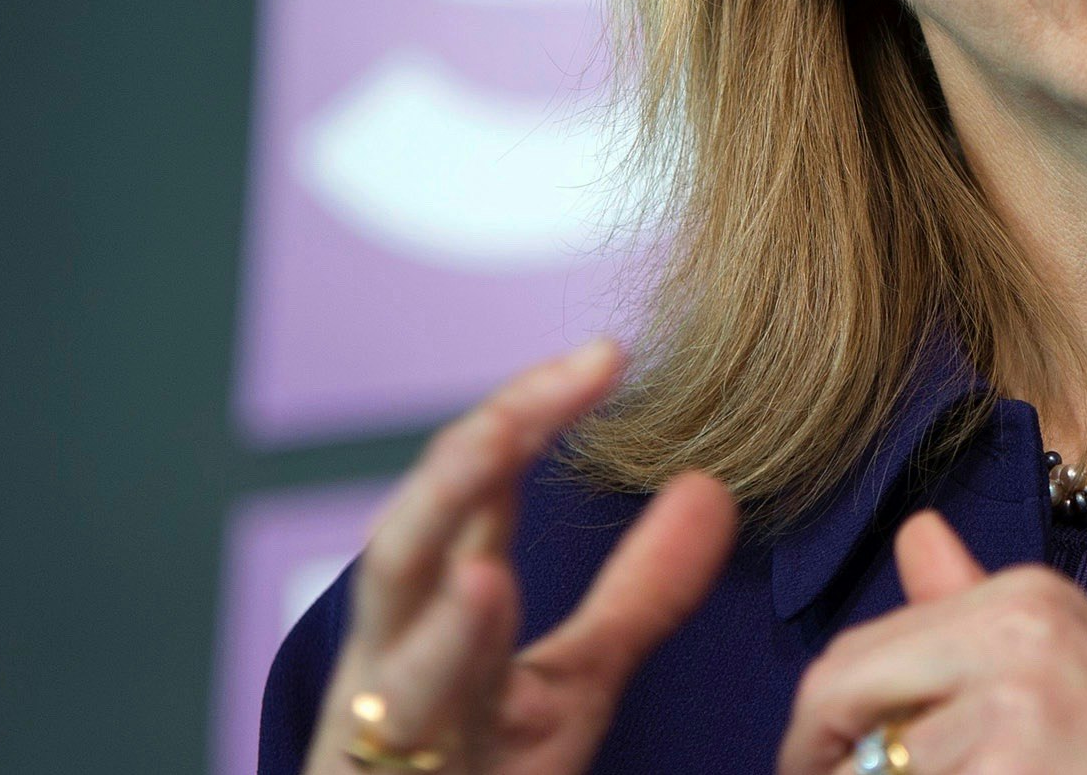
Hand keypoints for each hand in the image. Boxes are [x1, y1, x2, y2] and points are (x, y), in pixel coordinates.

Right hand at [303, 340, 738, 774]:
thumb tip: (711, 487)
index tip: (608, 354)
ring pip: (394, 615)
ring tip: (501, 449)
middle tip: (552, 383)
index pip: (475, 488)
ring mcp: (384, 716)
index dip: (528, 411)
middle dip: (471, 455)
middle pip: (416, 530)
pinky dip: (443, 646)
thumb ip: (638, 593)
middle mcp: (401, 649)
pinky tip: (480, 586)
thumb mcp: (574, 683)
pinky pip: (400, 706)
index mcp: (443, 609)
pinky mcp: (375, 773)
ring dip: (444, 529)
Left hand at [778, 510, 1086, 774]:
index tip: (825, 768)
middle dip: (822, 761)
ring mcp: (1015, 705)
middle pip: (837, 696)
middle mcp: (1015, 630)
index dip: (818, 727)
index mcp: (1023, 596)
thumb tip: (916, 534)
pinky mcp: (1016, 768)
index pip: (854, 654)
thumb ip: (975, 607)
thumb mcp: (1072, 661)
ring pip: (874, 766)